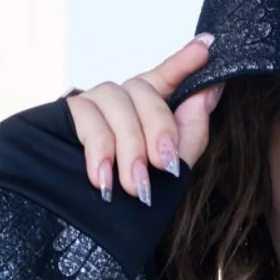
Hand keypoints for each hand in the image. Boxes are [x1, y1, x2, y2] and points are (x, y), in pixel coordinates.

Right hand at [65, 37, 222, 205]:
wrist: (88, 231)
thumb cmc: (132, 203)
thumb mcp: (171, 171)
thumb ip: (192, 130)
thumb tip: (211, 89)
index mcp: (148, 110)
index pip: (168, 76)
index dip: (184, 61)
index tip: (206, 48)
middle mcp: (122, 101)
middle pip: (144, 91)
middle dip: (158, 129)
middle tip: (164, 165)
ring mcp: (94, 105)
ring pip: (116, 104)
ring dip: (130, 147)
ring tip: (135, 185)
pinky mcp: (68, 115)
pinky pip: (87, 120)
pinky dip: (99, 150)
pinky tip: (104, 179)